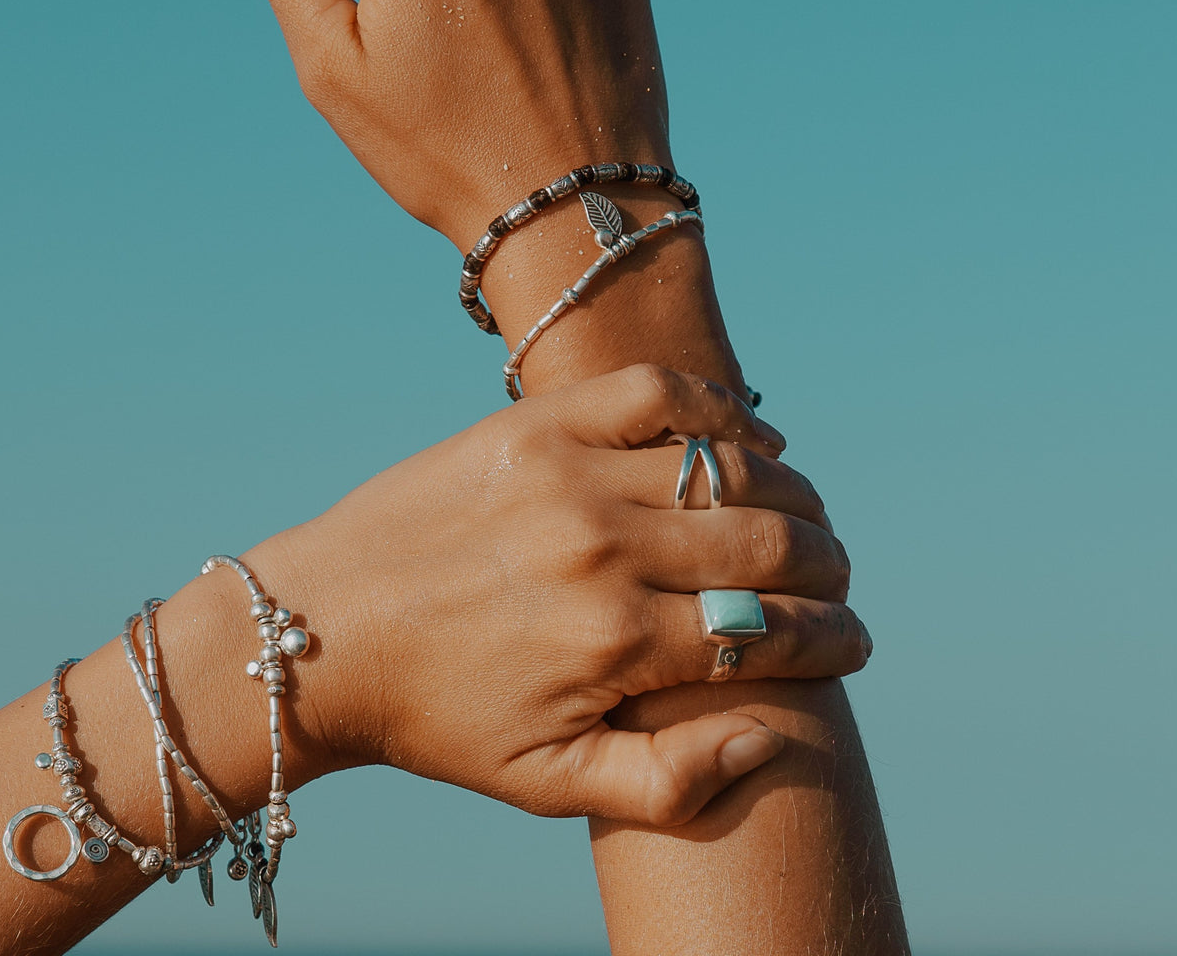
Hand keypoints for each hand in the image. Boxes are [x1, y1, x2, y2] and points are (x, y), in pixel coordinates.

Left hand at [251, 365, 866, 826]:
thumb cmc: (438, 719)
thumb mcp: (548, 785)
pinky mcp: (533, 424)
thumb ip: (671, 784)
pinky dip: (718, 404)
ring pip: (727, 467)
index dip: (834, 639)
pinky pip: (654, 392)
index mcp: (613, 649)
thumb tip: (774, 732)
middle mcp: (601, 553)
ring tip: (802, 514)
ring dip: (789, 492)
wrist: (322, 632)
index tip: (854, 639)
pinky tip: (745, 433)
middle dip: (827, 566)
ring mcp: (567, 476)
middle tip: (836, 577)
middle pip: (765, 545)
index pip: (770, 634)